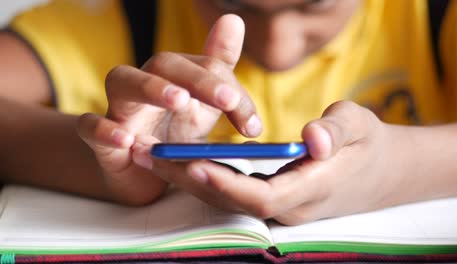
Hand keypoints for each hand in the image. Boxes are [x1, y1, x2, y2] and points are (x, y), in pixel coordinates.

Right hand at [76, 15, 260, 204]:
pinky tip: (126, 139)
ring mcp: (120, 108)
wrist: (143, 175)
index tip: (253, 126)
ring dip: (152, 88)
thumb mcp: (204, 106)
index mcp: (176, 77)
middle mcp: (146, 84)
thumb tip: (233, 19)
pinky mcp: (99, 138)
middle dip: (199, 80)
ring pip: (123, 81)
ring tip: (179, 100)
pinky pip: (89, 125)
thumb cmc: (174, 133)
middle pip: (166, 64)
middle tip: (226, 101)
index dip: (231, 91)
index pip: (206, 67)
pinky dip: (104, 129)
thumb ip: (219, 70)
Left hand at [156, 101, 403, 224]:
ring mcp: (283, 208)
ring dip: (190, 180)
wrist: (381, 174)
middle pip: (234, 202)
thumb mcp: (362, 125)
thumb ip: (337, 131)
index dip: (229, 184)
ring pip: (230, 201)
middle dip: (192, 182)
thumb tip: (312, 139)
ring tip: (152, 157)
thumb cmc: (370, 145)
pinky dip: (207, 179)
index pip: (264, 197)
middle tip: (150, 155)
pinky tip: (181, 161)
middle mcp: (293, 207)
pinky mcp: (275, 201)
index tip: (195, 165)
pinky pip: (235, 195)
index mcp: (314, 188)